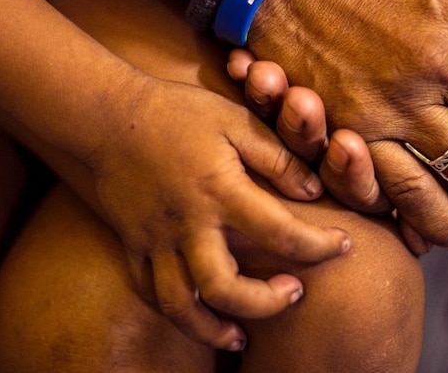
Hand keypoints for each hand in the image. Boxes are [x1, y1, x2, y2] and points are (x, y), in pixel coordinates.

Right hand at [85, 75, 350, 350]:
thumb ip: (277, 157)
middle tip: (294, 293)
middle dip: (265, 303)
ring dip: (212, 329)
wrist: (105, 115)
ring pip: (180, 306)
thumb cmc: (176, 112)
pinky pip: (148, 291)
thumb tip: (314, 190)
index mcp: (219, 191)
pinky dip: (174, 310)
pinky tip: (196, 312)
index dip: (319, 246)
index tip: (342, 245)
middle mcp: (187, 224)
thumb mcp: (235, 121)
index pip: (280, 232)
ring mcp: (155, 240)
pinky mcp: (132, 244)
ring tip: (241, 335)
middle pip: (224, 288)